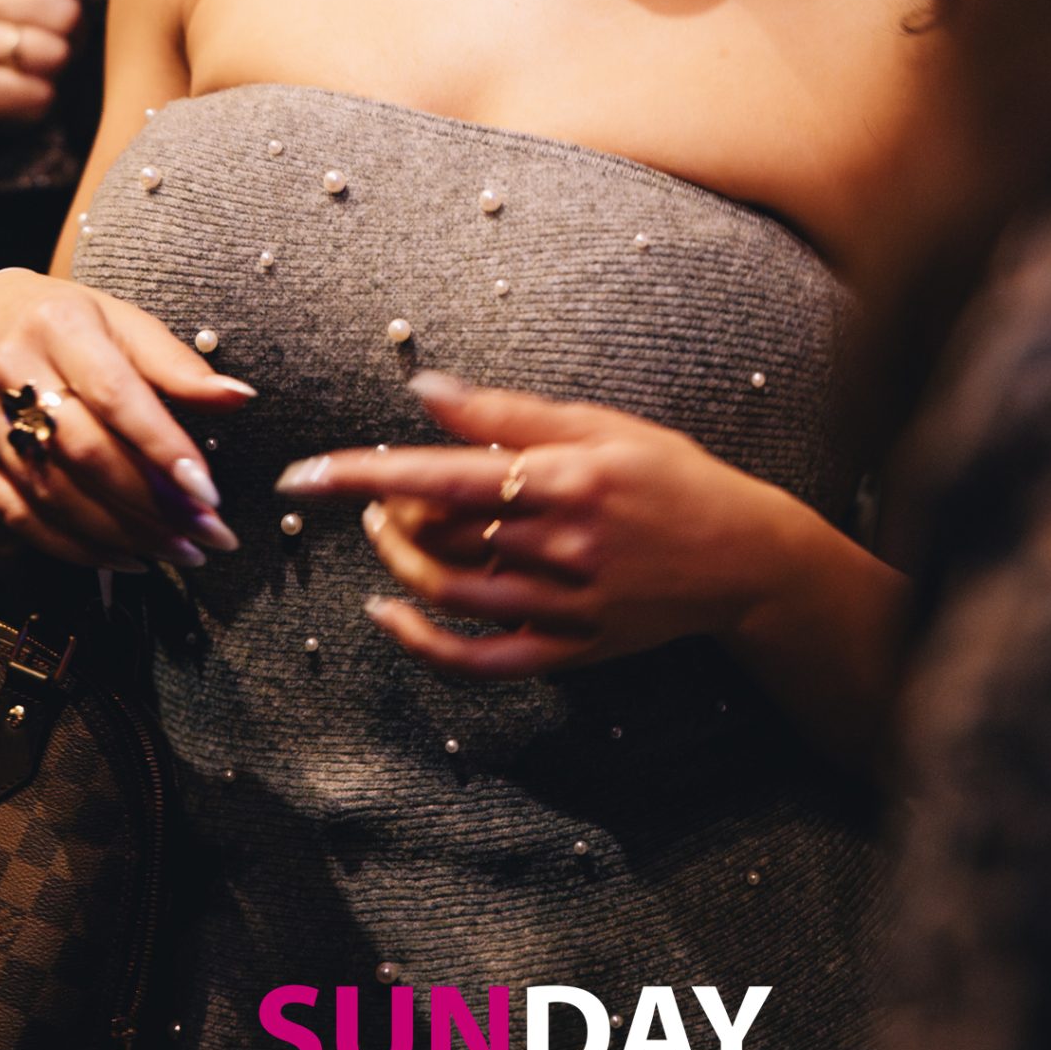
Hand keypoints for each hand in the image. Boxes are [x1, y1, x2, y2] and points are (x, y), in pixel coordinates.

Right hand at [0, 266, 254, 569]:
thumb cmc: (65, 321)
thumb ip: (177, 365)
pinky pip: (21, 518)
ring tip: (182, 551)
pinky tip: (127, 557)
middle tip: (209, 534)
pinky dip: (77, 547)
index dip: (163, 447)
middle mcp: (10, 372)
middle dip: (153, 504)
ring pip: (54, 494)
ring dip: (124, 534)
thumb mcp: (123, 322)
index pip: (115, 395)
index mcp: (58, 325)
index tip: (208, 491)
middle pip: (84, 453)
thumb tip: (240, 397)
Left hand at [274, 370, 800, 679]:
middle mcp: (563, 544)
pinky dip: (423, 646)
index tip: (305, 473)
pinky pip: (481, 661)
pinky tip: (389, 615)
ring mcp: (567, 605)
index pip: (441, 475)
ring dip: (399, 561)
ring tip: (385, 529)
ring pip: (450, 592)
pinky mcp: (571, 650)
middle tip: (377, 489)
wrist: (745, 557)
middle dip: (388, 509)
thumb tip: (426, 388)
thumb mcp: (599, 425)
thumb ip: (508, 413)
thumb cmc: (670, 476)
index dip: (364, 475)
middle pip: (439, 534)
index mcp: (566, 478)